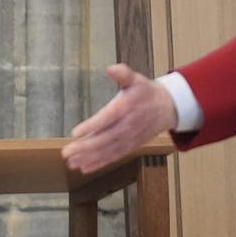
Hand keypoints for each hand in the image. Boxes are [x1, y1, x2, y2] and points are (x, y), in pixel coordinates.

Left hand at [63, 64, 177, 173]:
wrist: (169, 107)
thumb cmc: (147, 92)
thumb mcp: (136, 79)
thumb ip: (123, 74)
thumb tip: (112, 68)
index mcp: (127, 107)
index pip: (107, 118)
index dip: (92, 126)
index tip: (75, 133)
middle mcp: (128, 125)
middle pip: (105, 138)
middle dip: (85, 147)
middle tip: (66, 152)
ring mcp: (130, 137)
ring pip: (108, 150)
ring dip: (89, 158)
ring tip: (71, 163)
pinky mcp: (131, 145)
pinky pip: (115, 156)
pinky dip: (100, 163)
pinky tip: (84, 167)